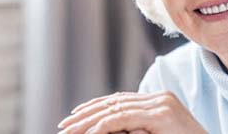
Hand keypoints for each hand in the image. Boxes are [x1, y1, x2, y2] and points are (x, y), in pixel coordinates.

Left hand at [57, 91, 206, 133]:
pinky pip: (124, 118)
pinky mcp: (162, 114)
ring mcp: (162, 104)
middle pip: (114, 102)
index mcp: (159, 101)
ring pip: (115, 108)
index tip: (73, 118)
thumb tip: (105, 130)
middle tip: (64, 125)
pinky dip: (104, 125)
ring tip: (70, 131)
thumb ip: (136, 130)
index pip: (119, 100)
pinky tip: (90, 133)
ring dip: (89, 121)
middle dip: (86, 114)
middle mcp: (160, 98)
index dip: (95, 108)